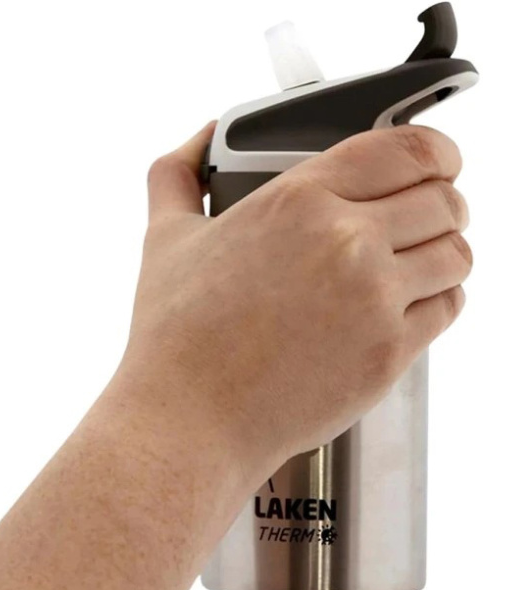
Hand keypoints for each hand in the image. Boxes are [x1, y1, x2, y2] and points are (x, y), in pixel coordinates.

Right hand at [122, 122, 471, 486]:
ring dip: (444, 250)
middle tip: (423, 213)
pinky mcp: (389, 354)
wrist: (191, 418)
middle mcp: (347, 243)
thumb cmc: (177, 336)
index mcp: (298, 201)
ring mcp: (375, 301)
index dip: (435, 150)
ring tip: (417, 259)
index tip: (437, 159)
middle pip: (444, 200)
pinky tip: (408, 301)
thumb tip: (198, 138)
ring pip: (456, 254)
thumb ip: (179, 174)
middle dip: (443, 201)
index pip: (407, 149)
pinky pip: (447, 308)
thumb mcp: (166, 239)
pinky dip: (438, 298)